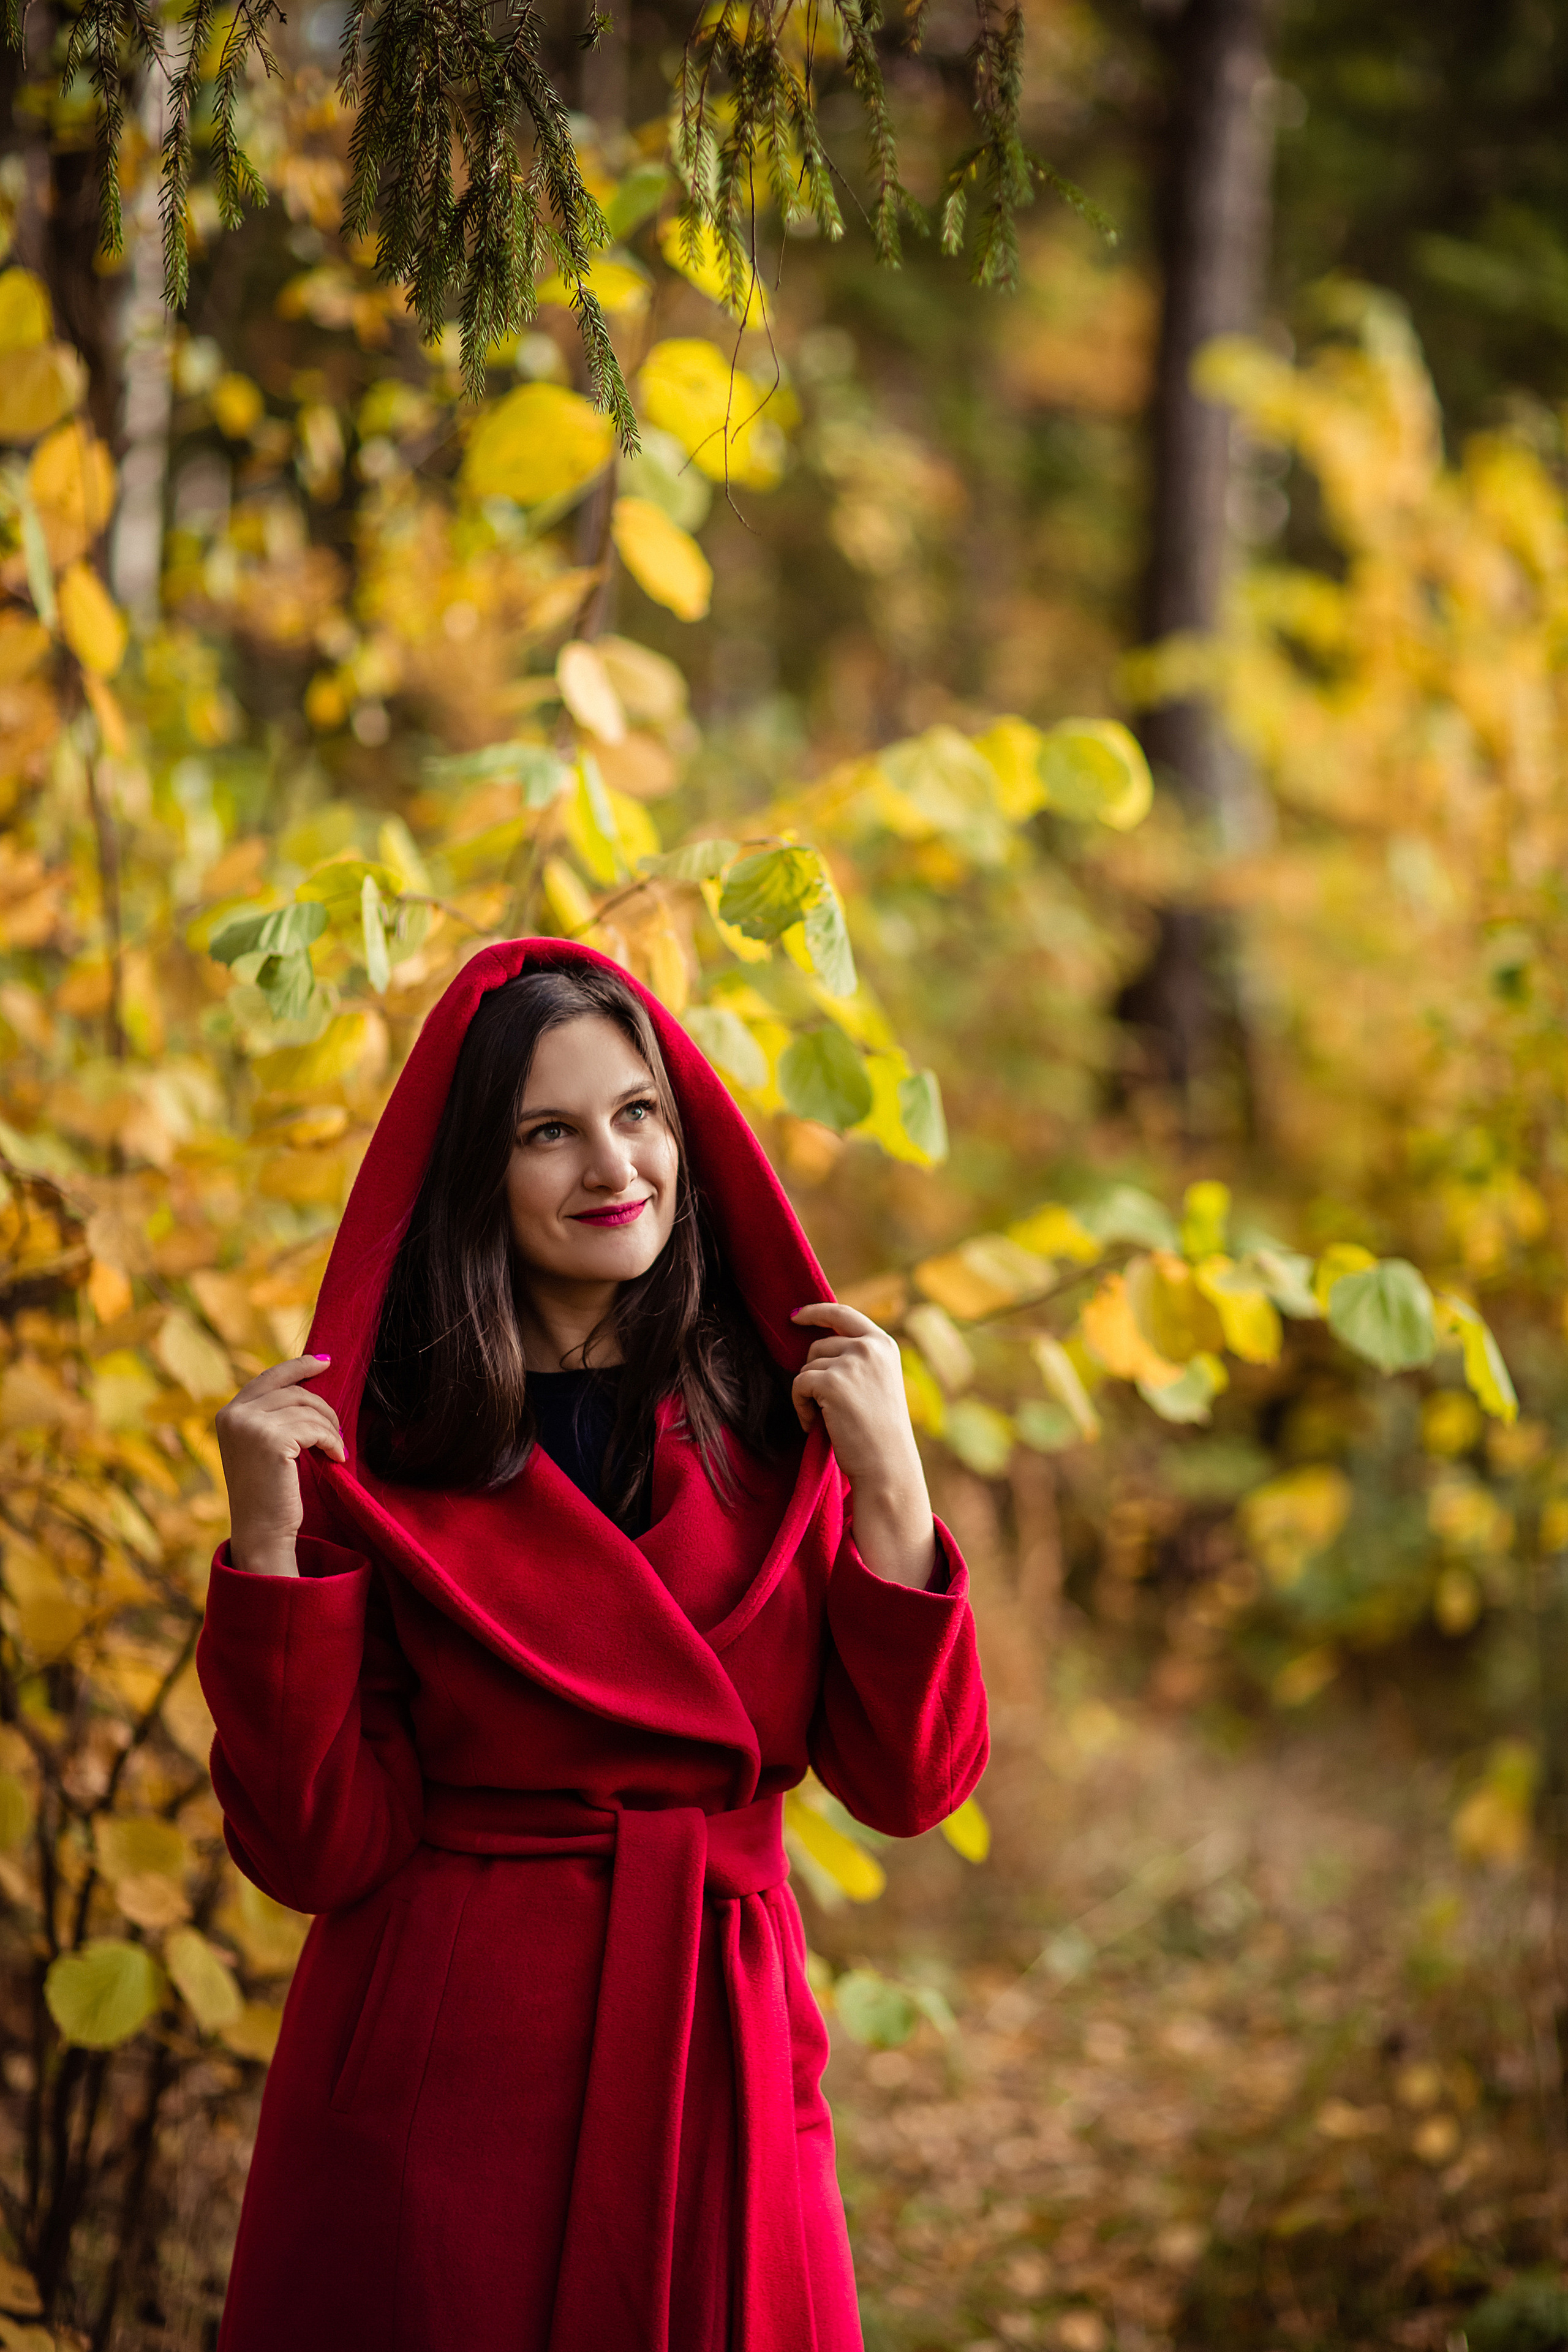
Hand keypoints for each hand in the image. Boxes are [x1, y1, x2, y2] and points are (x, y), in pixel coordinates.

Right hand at [214, 1355, 342, 1577]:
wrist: (261, 1532)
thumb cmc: (268, 1492)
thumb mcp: (262, 1445)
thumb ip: (272, 1416)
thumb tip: (307, 1384)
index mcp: (228, 1413)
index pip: (269, 1377)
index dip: (299, 1366)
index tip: (326, 1362)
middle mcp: (234, 1415)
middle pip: (293, 1390)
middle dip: (323, 1406)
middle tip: (338, 1428)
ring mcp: (250, 1426)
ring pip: (308, 1410)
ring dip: (330, 1429)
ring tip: (335, 1449)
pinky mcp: (272, 1440)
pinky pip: (317, 1429)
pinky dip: (333, 1442)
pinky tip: (336, 1458)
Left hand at [790, 1303, 934, 1588]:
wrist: (887, 1465)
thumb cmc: (879, 1432)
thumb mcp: (877, 1383)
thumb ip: (856, 1360)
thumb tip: (815, 1344)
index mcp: (884, 1344)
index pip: (844, 1313)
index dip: (816, 1312)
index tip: (795, 1316)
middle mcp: (870, 1347)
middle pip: (818, 1345)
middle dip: (814, 1374)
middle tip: (826, 1406)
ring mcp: (852, 1362)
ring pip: (806, 1366)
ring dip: (808, 1393)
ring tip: (826, 1419)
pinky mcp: (832, 1381)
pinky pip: (799, 1384)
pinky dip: (801, 1406)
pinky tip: (816, 1425)